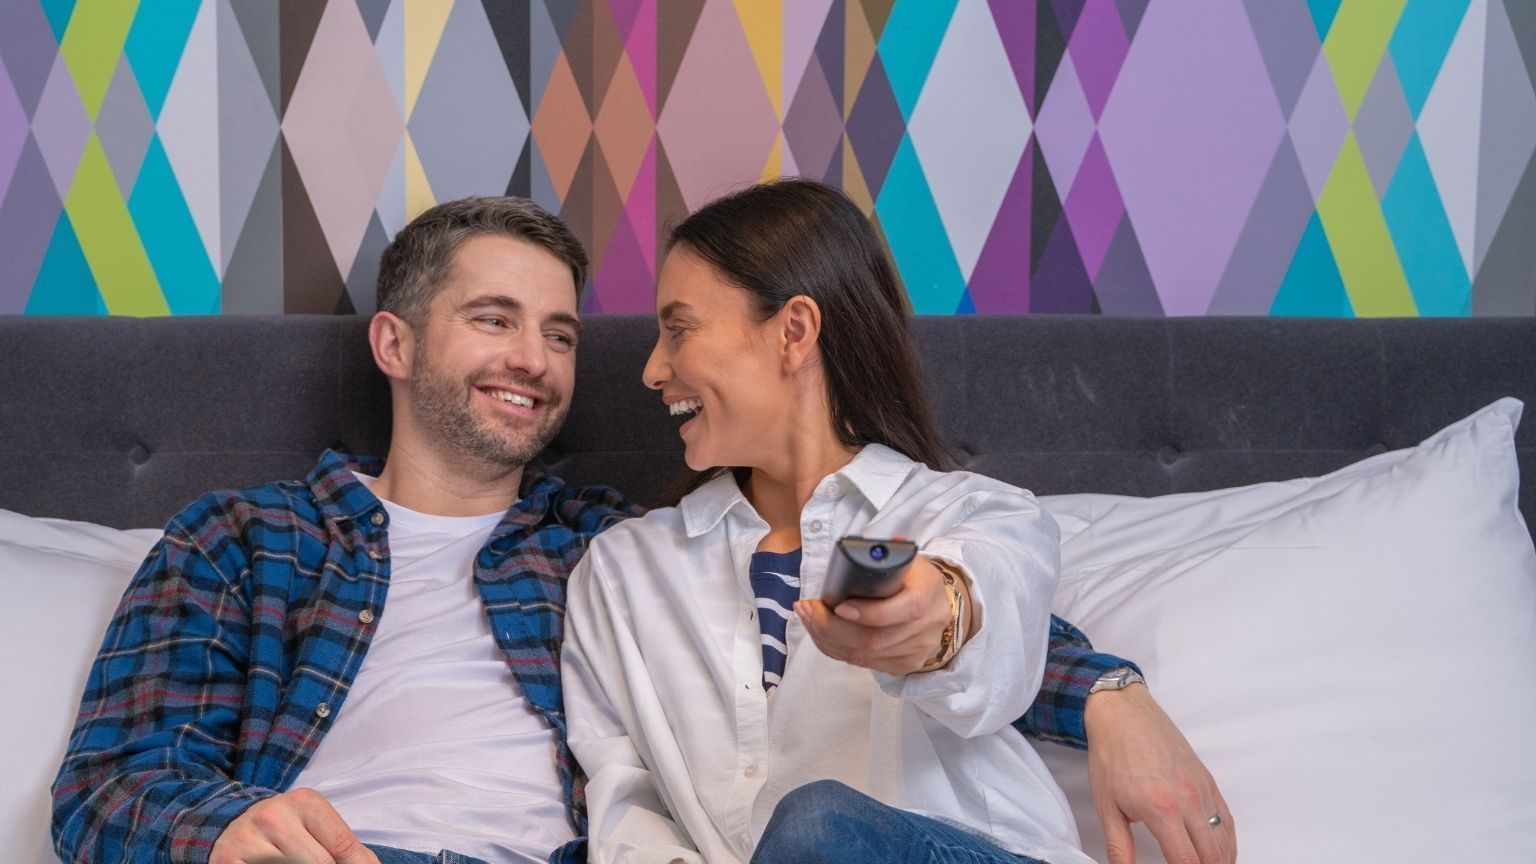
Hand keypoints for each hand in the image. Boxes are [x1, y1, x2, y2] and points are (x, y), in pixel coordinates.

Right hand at [210, 787, 379, 863]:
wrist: (234, 824)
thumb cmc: (287, 827)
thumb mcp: (317, 824)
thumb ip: (345, 845)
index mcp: (305, 802)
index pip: (342, 845)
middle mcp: (275, 815)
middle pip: (320, 863)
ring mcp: (248, 838)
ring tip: (296, 862)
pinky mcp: (228, 860)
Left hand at [794, 555, 953, 674]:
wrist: (936, 601)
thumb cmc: (911, 576)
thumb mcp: (903, 559)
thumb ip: (884, 556)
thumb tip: (856, 551)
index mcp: (929, 591)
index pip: (905, 609)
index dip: (868, 613)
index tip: (837, 605)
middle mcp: (929, 625)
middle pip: (875, 640)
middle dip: (831, 627)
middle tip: (806, 609)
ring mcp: (919, 650)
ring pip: (864, 655)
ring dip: (828, 639)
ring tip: (808, 618)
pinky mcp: (906, 665)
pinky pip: (864, 664)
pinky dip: (837, 650)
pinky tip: (822, 634)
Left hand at [1084, 684, 1234, 863]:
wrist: (1122, 713)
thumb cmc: (1112, 754)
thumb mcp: (1106, 805)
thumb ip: (1118, 845)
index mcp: (1162, 809)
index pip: (1187, 861)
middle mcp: (1189, 800)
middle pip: (1211, 854)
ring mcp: (1202, 789)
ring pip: (1224, 838)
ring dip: (1220, 860)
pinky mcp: (1207, 779)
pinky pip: (1227, 818)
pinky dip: (1228, 840)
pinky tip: (1221, 852)